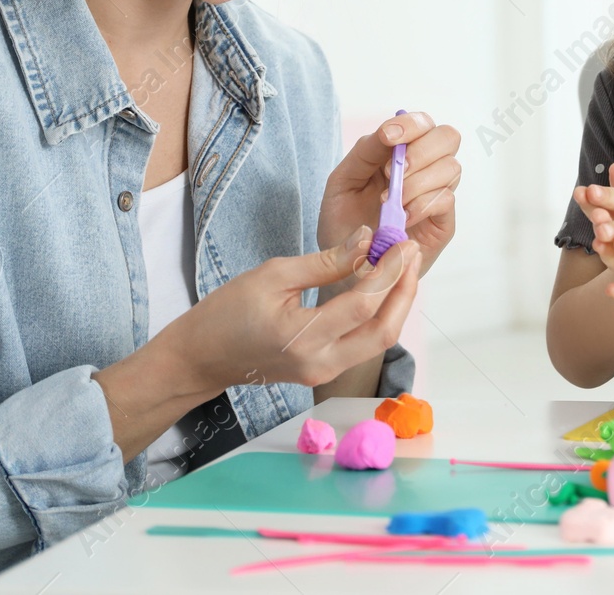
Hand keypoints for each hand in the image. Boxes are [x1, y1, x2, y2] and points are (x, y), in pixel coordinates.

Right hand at [162, 228, 421, 393]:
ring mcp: (324, 372)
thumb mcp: (272, 275)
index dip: (388, 272)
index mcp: (302, 338)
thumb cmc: (227, 312)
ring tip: (402, 265)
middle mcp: (319, 363)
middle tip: (411, 253)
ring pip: (378, 341)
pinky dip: (379, 314)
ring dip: (396, 303)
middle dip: (404, 291)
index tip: (402, 242)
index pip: (362, 306)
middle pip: (383, 332)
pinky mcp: (325, 371)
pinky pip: (364, 344)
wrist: (202, 357)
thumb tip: (366, 241)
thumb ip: (323, 262)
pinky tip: (381, 286)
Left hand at [318, 111, 459, 276]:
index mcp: (400, 152)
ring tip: (390, 203)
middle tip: (393, 174)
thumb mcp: (343, 181)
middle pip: (448, 137)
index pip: (422, 122)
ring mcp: (436, 194)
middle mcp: (425, 168)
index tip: (388, 138)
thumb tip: (389, 134)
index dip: (411, 124)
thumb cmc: (343, 223)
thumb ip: (366, 152)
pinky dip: (422, 205)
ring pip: (451, 167)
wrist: (344, 268)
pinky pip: (446, 199)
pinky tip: (402, 218)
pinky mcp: (443, 222)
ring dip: (418, 182)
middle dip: (420, 151)